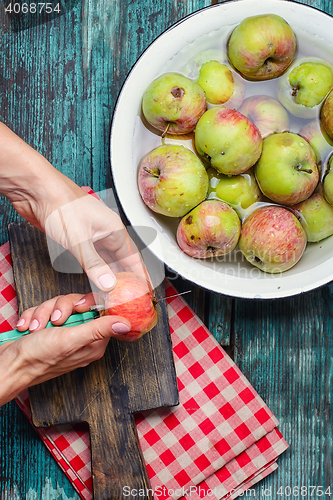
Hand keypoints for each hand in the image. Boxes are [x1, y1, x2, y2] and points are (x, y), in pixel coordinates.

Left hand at [0, 123, 147, 290]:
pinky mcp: (78, 239)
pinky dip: (95, 272)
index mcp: (114, 230)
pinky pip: (92, 260)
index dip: (141, 277)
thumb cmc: (59, 203)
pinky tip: (95, 281)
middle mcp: (106, 233)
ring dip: (109, 278)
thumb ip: (94, 264)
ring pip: (106, 262)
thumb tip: (108, 284)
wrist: (36, 190)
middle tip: (129, 300)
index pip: (134, 259)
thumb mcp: (79, 239)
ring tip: (114, 296)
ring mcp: (92, 236)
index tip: (145, 292)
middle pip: (121, 262)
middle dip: (125, 281)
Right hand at [0, 294, 131, 405]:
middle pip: (77, 304)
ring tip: (36, 328)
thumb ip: (99, 329)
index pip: (100, 310)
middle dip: (59, 308)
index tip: (76, 307)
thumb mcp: (71, 339)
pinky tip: (28, 328)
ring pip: (58, 305)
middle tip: (54, 320)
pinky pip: (44, 310)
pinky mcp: (47, 329)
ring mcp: (63, 333)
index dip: (86, 304)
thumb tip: (126, 324)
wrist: (8, 365)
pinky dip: (33, 317)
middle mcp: (80, 337)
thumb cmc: (37, 358)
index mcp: (93, 342)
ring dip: (43, 313)